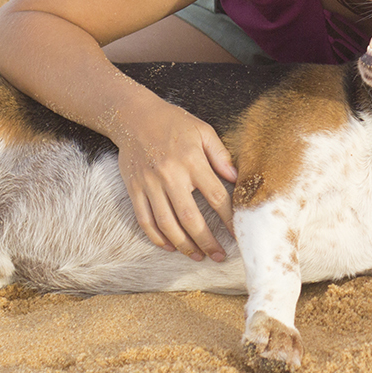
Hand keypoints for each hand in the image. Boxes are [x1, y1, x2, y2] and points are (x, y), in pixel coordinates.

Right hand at [114, 99, 237, 261]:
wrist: (134, 116)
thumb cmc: (173, 122)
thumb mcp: (203, 130)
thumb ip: (220, 155)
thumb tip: (237, 178)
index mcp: (192, 161)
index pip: (216, 196)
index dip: (229, 219)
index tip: (238, 235)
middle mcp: (170, 175)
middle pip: (190, 218)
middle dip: (206, 241)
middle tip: (218, 256)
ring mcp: (149, 184)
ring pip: (166, 224)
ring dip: (182, 245)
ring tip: (196, 256)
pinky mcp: (134, 189)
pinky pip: (144, 219)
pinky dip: (156, 237)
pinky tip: (169, 246)